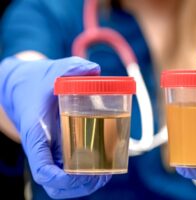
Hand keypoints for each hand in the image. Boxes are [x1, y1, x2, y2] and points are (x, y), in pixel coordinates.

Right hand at [0, 56, 110, 198]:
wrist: (24, 87)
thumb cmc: (37, 82)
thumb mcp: (51, 71)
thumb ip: (71, 68)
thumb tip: (93, 69)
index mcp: (36, 133)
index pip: (41, 168)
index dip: (58, 179)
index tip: (77, 176)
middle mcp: (43, 148)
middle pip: (55, 184)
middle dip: (79, 186)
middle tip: (103, 176)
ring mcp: (50, 151)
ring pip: (62, 183)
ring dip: (84, 185)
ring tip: (106, 176)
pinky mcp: (59, 149)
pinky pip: (69, 170)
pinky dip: (84, 176)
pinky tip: (103, 169)